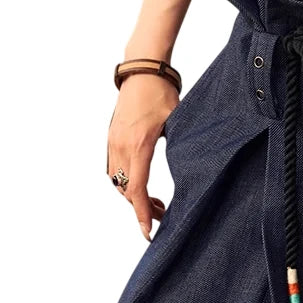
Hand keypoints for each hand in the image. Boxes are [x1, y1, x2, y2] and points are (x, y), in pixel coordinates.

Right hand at [107, 73, 178, 240]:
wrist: (142, 71)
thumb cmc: (162, 94)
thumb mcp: (177, 123)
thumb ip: (179, 149)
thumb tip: (191, 176)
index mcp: (139, 144)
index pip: (137, 188)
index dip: (142, 212)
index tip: (148, 231)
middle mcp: (121, 146)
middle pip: (126, 190)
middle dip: (143, 209)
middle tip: (164, 216)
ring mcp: (113, 142)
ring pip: (117, 182)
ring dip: (133, 197)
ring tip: (156, 203)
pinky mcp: (111, 139)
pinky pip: (113, 170)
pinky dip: (126, 183)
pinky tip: (142, 185)